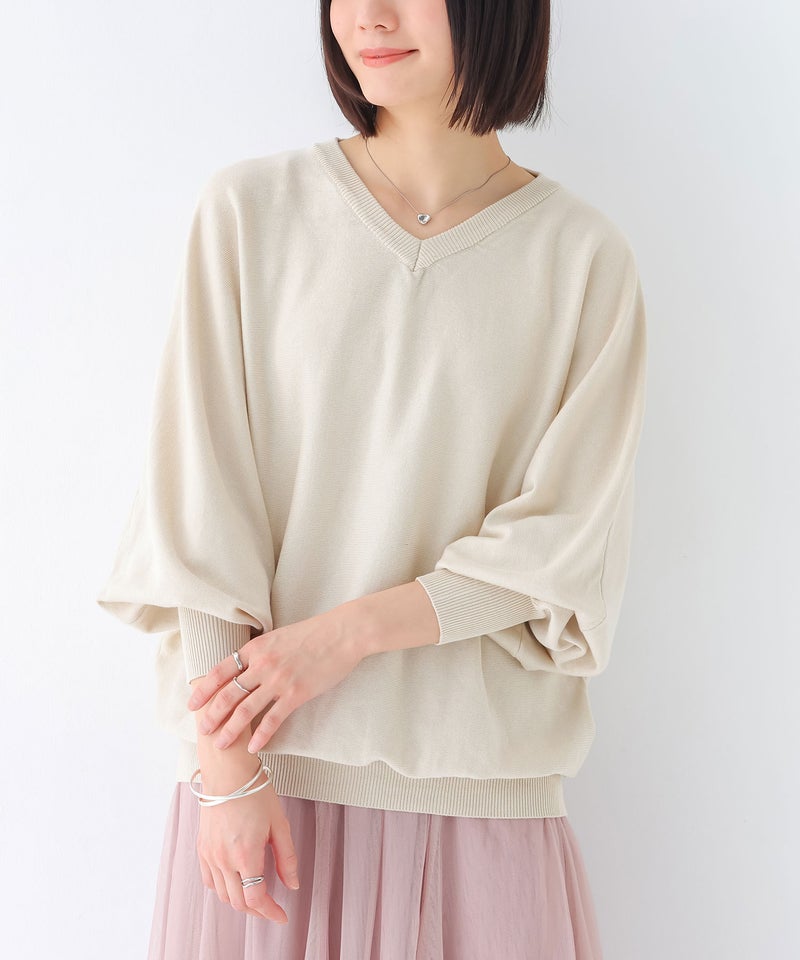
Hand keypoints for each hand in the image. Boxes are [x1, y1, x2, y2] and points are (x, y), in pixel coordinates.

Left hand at [187, 608, 365, 752]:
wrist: (343, 633)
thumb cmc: (314, 633)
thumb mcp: (279, 636)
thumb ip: (261, 651)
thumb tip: (246, 665)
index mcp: (256, 648)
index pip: (220, 671)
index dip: (203, 689)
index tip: (192, 704)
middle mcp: (262, 664)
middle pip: (228, 694)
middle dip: (211, 715)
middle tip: (202, 731)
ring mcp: (279, 680)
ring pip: (245, 710)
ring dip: (230, 730)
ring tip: (221, 744)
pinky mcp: (296, 694)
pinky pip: (272, 719)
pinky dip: (261, 736)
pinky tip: (253, 748)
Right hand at [196, 758, 298, 923]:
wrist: (228, 772)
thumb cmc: (256, 793)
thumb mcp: (279, 824)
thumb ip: (287, 858)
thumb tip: (293, 884)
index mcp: (246, 854)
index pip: (256, 898)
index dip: (270, 912)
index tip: (282, 915)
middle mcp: (224, 859)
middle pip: (239, 902)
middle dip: (257, 910)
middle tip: (271, 907)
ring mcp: (210, 854)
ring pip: (223, 895)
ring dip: (240, 901)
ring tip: (256, 895)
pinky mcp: (202, 848)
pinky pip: (209, 881)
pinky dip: (222, 889)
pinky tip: (235, 883)